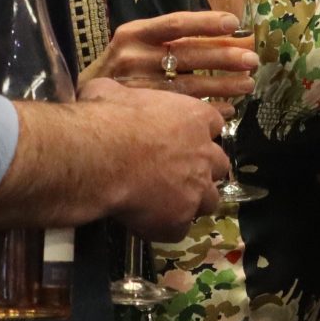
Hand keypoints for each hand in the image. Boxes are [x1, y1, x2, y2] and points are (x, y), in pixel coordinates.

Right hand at [77, 77, 229, 239]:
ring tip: (165, 204)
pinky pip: (179, 228)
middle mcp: (205, 154)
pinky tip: (145, 223)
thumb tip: (105, 94)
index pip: (214, 125)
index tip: (182, 140)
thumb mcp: (110, 92)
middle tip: (176, 175)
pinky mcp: (180, 219)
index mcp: (195, 117)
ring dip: (192, 202)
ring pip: (209, 201)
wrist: (100, 157)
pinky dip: (165, 227)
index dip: (198, 135)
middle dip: (202, 171)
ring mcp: (197, 189)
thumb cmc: (106, 117)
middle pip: (219, 166)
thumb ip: (120, 96)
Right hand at [78, 11, 255, 100]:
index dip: (206, 22)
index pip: (176, 24)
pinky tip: (228, 110)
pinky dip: (208, 110)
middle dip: (224, 57)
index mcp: (134, 33)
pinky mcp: (142, 113)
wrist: (81, 106)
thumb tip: (226, 36)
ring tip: (247, 85)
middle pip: (187, 55)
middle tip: (251, 60)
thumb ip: (168, 41)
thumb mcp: (135, 46)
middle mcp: (133, 57)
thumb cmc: (118, 72)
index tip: (234, 24)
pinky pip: (183, 110)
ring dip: (223, 86)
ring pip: (189, 86)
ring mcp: (137, 86)